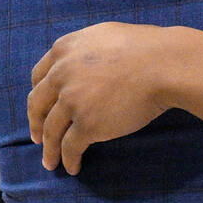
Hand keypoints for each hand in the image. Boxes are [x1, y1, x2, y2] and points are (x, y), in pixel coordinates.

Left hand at [28, 21, 170, 174]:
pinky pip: (70, 147)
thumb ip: (83, 50)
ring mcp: (72, 100)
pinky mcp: (87, 124)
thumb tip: (78, 62)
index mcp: (64, 49)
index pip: (38, 76)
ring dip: (50, 149)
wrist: (165, 64)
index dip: (39, 96)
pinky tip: (73, 166)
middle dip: (36, 124)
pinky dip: (69, 159)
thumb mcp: (104, 35)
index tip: (40, 108)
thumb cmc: (146, 47)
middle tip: (39, 138)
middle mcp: (61, 74)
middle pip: (38, 105)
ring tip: (51, 162)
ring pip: (52, 131)